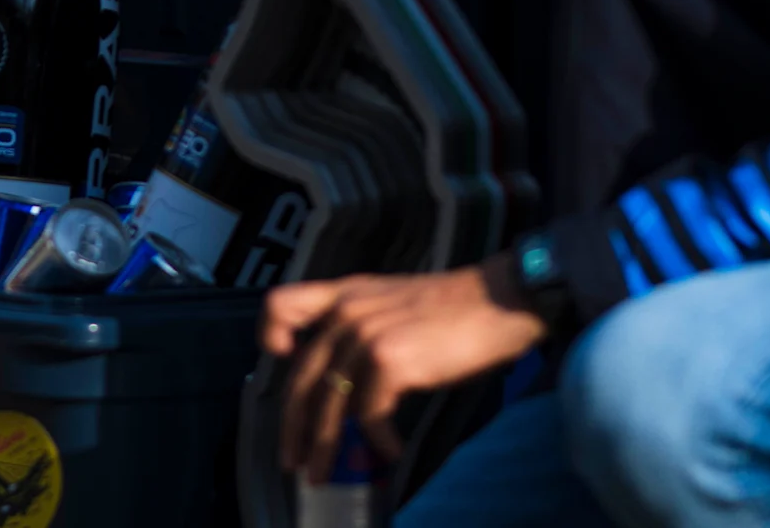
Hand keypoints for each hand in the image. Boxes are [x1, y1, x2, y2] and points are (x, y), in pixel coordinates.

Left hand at [260, 258, 544, 473]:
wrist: (499, 300)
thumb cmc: (456, 310)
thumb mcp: (394, 304)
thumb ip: (363, 329)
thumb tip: (346, 388)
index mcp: (346, 293)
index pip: (283, 302)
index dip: (270, 333)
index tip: (279, 359)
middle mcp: (348, 310)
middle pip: (302, 377)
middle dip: (294, 428)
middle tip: (295, 463)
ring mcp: (365, 333)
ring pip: (330, 404)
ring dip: (326, 447)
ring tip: (327, 475)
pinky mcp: (389, 359)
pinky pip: (369, 414)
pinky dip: (377, 441)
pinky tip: (390, 452)